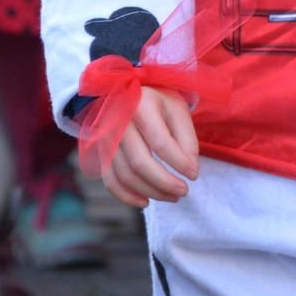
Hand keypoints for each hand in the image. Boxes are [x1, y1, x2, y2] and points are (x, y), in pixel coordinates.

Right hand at [100, 88, 200, 208]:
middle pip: (140, 162)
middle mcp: (119, 122)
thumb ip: (187, 139)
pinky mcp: (101, 153)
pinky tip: (146, 201)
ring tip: (172, 196)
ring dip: (150, 192)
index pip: (160, 142)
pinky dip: (126, 196)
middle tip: (184, 191)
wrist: (126, 93)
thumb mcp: (177, 110)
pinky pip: (110, 180)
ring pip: (125, 175)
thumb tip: (190, 170)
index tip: (194, 175)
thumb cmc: (158, 102)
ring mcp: (106, 139)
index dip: (179, 162)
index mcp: (141, 105)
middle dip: (164, 183)